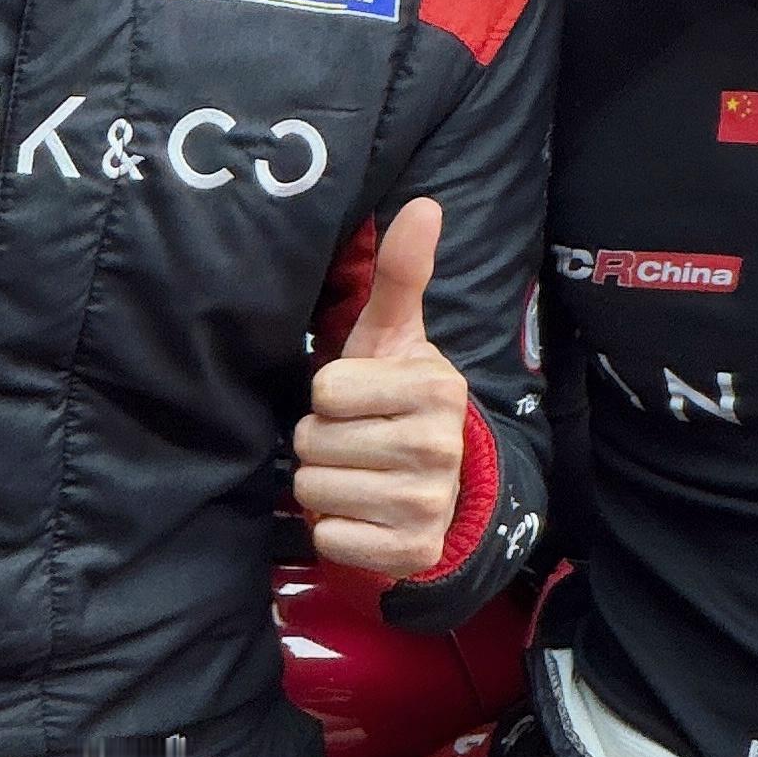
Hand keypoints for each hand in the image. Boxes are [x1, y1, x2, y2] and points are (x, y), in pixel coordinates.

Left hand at [293, 196, 473, 579]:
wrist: (444, 488)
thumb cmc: (398, 402)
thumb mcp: (396, 338)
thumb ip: (402, 275)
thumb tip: (423, 204)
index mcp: (434, 388)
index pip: (326, 390)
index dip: (331, 396)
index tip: (361, 402)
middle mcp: (437, 447)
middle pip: (313, 441)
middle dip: (322, 441)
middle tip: (357, 441)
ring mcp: (427, 505)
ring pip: (314, 489)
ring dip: (325, 484)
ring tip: (360, 474)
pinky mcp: (410, 553)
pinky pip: (329, 537)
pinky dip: (335, 529)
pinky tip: (365, 515)